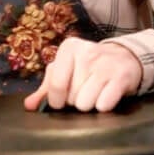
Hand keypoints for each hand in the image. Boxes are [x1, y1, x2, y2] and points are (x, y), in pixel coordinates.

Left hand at [24, 37, 142, 112]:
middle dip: (76, 100)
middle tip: (85, 89)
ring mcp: (105, 65)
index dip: (56, 100)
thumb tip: (29, 106)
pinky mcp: (121, 77)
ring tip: (96, 92)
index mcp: (69, 48)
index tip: (62, 100)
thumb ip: (46, 88)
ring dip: (90, 104)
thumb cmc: (89, 66)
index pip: (55, 84)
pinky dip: (104, 105)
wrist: (124, 58)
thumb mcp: (66, 70)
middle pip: (71, 97)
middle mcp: (87, 53)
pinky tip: (107, 94)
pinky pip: (103, 105)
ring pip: (85, 104)